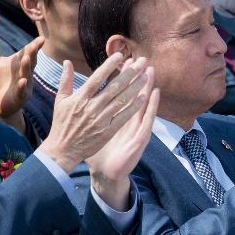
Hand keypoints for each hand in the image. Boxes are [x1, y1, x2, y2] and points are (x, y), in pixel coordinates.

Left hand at [0, 37, 42, 132]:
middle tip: (36, 44)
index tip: (42, 38)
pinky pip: (22, 91)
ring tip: (28, 58)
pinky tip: (23, 81)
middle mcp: (25, 73)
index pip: (28, 52)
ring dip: (27, 66)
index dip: (35, 45)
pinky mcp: (20, 96)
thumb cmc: (0, 80)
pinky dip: (23, 86)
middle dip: (33, 53)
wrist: (1, 104)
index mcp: (20, 65)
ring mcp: (24, 85)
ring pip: (27, 74)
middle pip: (30, 61)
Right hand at [39, 54, 152, 171]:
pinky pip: (123, 117)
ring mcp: (100, 120)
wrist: (63, 150)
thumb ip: (66, 80)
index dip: (109, 66)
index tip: (120, 55)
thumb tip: (67, 62)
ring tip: (146, 76)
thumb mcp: (60, 100)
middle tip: (142, 61)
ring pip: (121, 100)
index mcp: (80, 98)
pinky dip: (133, 107)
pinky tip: (143, 97)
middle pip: (114, 87)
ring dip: (135, 87)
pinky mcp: (107, 132)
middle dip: (130, 73)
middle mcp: (91, 107)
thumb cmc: (62, 123)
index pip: (97, 78)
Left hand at [87, 71, 159, 211]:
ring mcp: (135, 128)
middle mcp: (128, 121)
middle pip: (134, 95)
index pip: (120, 93)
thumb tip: (80, 99)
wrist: (106, 173)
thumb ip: (88, 111)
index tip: (123, 60)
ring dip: (148, 87)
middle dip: (137, 77)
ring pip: (143, 104)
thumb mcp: (93, 129)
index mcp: (116, 117)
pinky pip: (147, 120)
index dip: (122, 77)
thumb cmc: (99, 151)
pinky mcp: (140, 138)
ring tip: (151, 72)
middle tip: (142, 60)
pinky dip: (151, 107)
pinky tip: (154, 95)